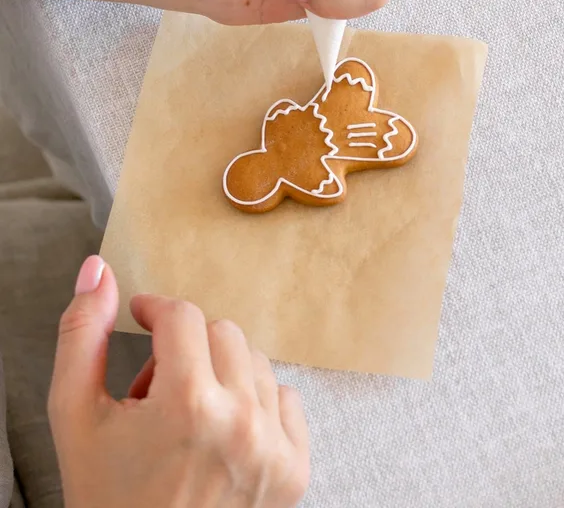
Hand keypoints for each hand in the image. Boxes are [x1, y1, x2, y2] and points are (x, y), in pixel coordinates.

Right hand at [49, 256, 309, 507]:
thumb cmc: (106, 498)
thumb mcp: (75, 417)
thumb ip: (81, 336)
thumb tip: (98, 270)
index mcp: (187, 405)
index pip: (183, 316)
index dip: (156, 311)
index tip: (142, 319)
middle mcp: (241, 422)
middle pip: (224, 333)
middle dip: (185, 349)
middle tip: (151, 390)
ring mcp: (275, 448)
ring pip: (255, 363)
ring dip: (219, 375)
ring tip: (182, 418)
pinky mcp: (295, 469)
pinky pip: (285, 399)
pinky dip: (253, 405)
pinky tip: (218, 436)